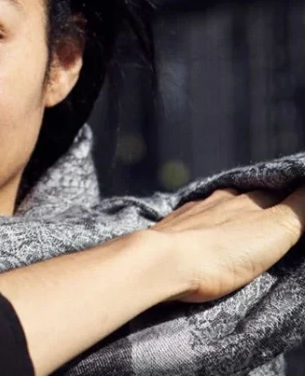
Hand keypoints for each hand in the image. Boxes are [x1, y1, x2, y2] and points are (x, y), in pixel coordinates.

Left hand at [149, 184, 304, 303]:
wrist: (164, 261)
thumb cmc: (224, 250)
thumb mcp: (274, 229)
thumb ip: (296, 208)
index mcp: (246, 200)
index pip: (274, 193)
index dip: (287, 199)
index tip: (294, 205)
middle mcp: (218, 199)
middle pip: (244, 200)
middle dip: (256, 206)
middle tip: (266, 220)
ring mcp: (192, 212)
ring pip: (215, 208)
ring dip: (225, 215)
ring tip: (233, 230)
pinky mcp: (170, 228)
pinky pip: (190, 221)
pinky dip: (200, 226)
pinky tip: (199, 234)